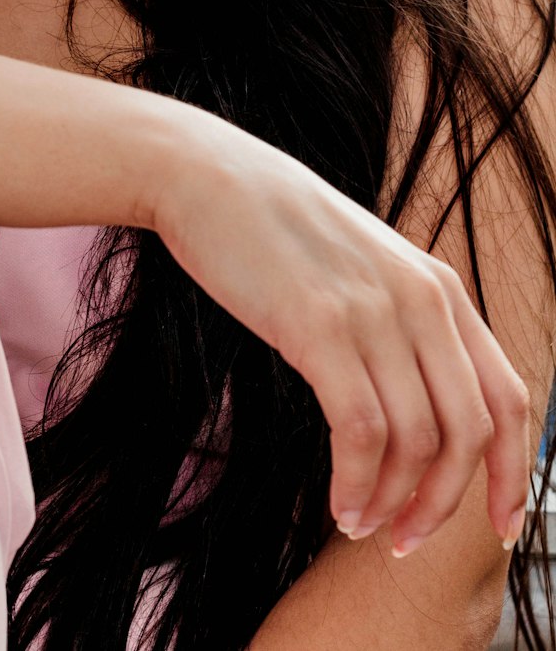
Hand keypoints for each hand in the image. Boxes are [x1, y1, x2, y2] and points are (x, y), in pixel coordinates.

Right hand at [154, 119, 531, 557]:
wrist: (207, 176)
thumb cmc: (275, 226)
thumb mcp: (364, 264)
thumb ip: (401, 318)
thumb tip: (417, 404)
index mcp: (439, 286)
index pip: (509, 398)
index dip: (511, 474)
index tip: (496, 525)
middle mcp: (422, 298)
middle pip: (469, 433)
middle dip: (443, 504)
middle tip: (404, 540)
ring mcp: (373, 311)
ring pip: (416, 442)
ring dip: (391, 502)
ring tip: (359, 524)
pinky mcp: (320, 326)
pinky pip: (361, 432)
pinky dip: (356, 483)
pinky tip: (338, 501)